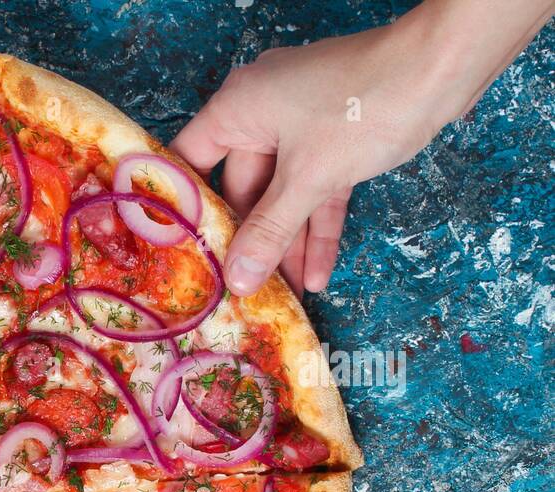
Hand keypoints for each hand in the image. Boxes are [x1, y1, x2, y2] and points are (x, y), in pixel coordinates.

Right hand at [171, 0, 554, 296]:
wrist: (444, 67)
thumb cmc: (364, 106)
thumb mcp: (309, 178)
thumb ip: (269, 232)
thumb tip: (238, 281)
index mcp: (237, 107)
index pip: (189, 162)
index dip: (181, 208)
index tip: (177, 253)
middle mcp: (261, 113)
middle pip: (241, 189)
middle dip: (250, 240)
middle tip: (240, 287)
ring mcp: (300, 125)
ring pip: (283, 194)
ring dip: (287, 242)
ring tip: (284, 293)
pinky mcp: (335, 139)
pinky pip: (316, 189)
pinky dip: (317, 224)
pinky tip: (318, 271)